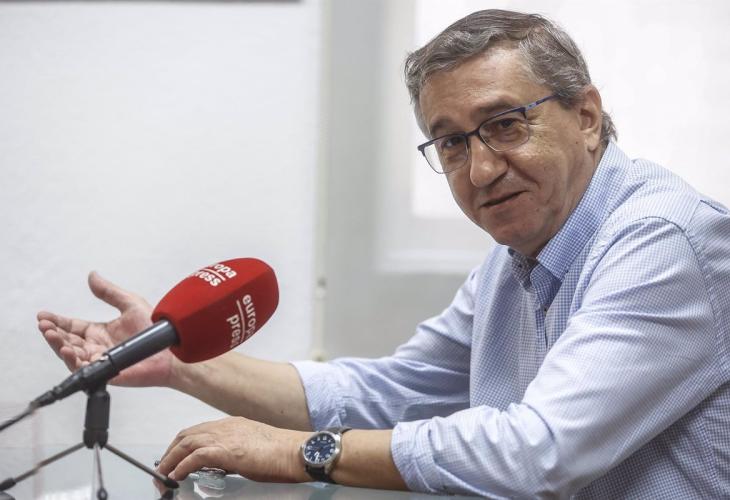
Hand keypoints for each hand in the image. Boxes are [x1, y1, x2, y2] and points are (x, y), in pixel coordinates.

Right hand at [37, 271, 173, 386]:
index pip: (72, 326)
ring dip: (58, 346)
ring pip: (71, 356)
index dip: (57, 321)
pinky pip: (85, 370)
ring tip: (52, 335)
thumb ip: (109, 292)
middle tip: (44, 325)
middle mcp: (96, 347)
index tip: (43, 315)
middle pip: (67, 341)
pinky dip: (73, 362)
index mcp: (100, 332)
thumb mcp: (129, 304)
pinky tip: (68, 351)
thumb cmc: (155, 330)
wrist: (172, 349)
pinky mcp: (106, 372)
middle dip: (52, 333)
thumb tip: (92, 276)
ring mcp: (100, 361)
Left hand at [156, 417, 309, 483]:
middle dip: (170, 451)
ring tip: (163, 475)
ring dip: (170, 460)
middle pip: (187, 435)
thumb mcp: (252, 448)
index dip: (182, 445)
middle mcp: (225, 426)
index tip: (174, 457)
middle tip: (162, 468)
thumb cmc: (281, 453)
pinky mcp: (226, 451)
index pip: (198, 430)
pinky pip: (195, 457)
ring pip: (186, 443)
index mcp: (232, 424)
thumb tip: (221, 464)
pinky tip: (176, 476)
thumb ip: (234, 452)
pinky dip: (181, 466)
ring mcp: (225, 436)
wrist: (295, 451)